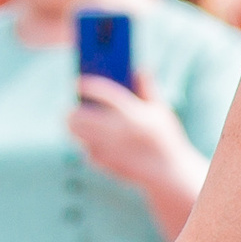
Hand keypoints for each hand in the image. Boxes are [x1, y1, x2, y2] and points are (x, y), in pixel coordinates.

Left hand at [68, 75, 204, 196]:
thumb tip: (139, 68)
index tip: (77, 82)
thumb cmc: (165, 139)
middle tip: (71, 109)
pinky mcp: (107, 164)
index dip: (87, 85)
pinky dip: (89, 147)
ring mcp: (111, 149)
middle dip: (72, 112)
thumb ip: (148, 89)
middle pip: (80, 116)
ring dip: (75, 128)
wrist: (169, 173)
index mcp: (133, 114)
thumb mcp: (161, 112)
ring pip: (78, 135)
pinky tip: (93, 143)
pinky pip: (88, 152)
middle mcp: (119, 131)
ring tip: (75, 123)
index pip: (103, 93)